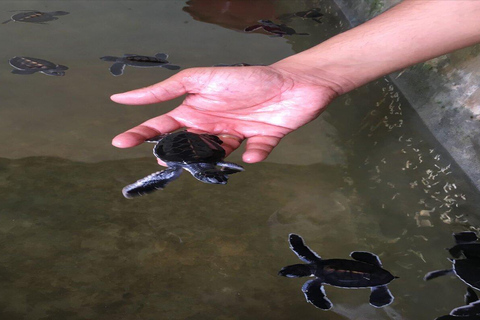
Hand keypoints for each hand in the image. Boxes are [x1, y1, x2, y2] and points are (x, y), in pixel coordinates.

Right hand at [111, 64, 339, 163]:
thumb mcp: (200, 79)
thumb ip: (165, 90)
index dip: (141, 134)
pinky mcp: (262, 140)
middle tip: (168, 159)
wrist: (293, 82)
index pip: (163, 124)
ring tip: (208, 160)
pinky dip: (254, 155)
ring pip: (217, 155)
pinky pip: (254, 153)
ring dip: (212, 160)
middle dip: (177, 154)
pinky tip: (252, 150)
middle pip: (189, 145)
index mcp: (197, 109)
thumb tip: (123, 97)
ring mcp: (237, 132)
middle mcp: (214, 123)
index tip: (119, 143)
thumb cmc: (246, 78)